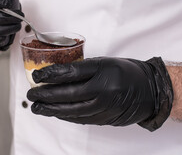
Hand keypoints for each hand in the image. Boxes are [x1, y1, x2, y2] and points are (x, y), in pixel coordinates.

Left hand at [27, 57, 172, 130]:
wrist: (150, 91)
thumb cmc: (126, 72)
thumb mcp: (105, 62)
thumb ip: (82, 68)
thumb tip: (58, 74)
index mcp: (103, 71)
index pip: (70, 73)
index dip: (50, 75)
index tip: (37, 75)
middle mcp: (103, 90)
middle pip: (67, 94)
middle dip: (45, 95)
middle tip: (32, 95)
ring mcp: (104, 107)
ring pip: (71, 110)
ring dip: (51, 109)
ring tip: (37, 107)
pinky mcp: (104, 118)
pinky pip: (80, 118)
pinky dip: (65, 116)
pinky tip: (55, 113)